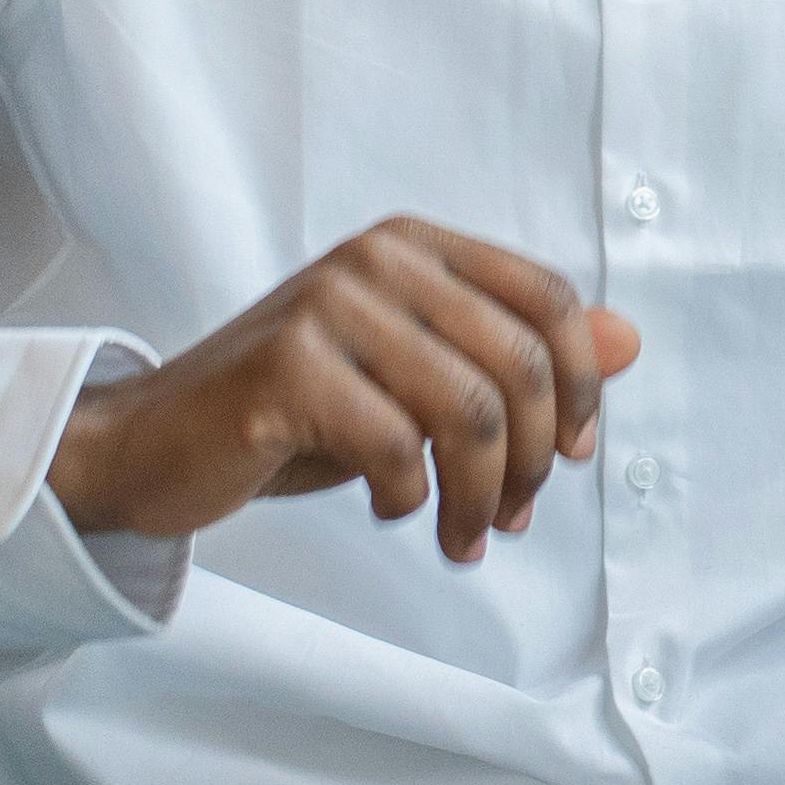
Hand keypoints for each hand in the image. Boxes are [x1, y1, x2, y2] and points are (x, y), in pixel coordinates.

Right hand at [47, 221, 645, 561]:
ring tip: (465, 537)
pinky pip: (395, 445)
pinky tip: (390, 510)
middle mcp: (375, 258)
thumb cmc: (296, 414)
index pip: (548, 298)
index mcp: (415, 246)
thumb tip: (629, 341)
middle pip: (520, 363)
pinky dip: (410, 498)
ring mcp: (327, 305)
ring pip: (470, 411)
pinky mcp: (284, 365)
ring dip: (481, 495)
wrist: (155, 443)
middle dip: (536, 459)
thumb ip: (516, 355)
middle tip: (512, 518)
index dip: (581, 385)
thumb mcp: (418, 380)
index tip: (571, 456)